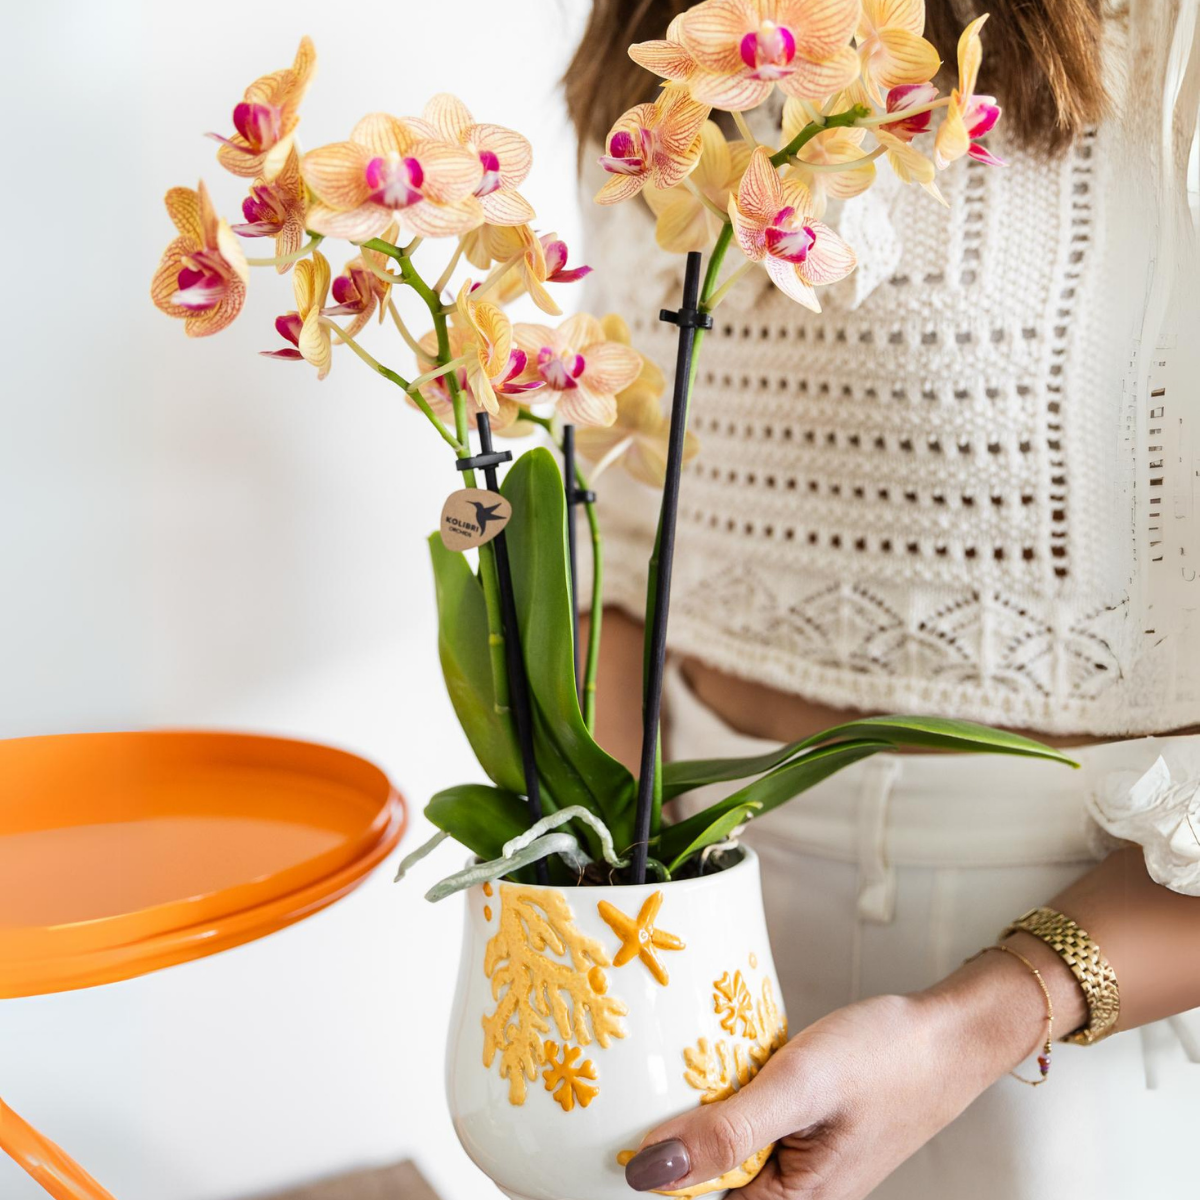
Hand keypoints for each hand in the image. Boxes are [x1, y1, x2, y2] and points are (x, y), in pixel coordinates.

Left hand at [623, 943, 1085, 1198]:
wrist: (948, 1033)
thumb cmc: (890, 1058)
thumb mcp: (799, 1086)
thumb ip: (726, 1131)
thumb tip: (648, 1173)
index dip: (652, 1173)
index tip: (604, 1142)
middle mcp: (793, 1196)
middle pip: (705, 1184)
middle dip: (669, 1146)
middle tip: (627, 1103)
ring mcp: (795, 1166)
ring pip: (722, 1155)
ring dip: (693, 1123)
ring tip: (657, 1084)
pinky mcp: (798, 1135)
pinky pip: (743, 1131)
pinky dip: (721, 1104)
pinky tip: (707, 1074)